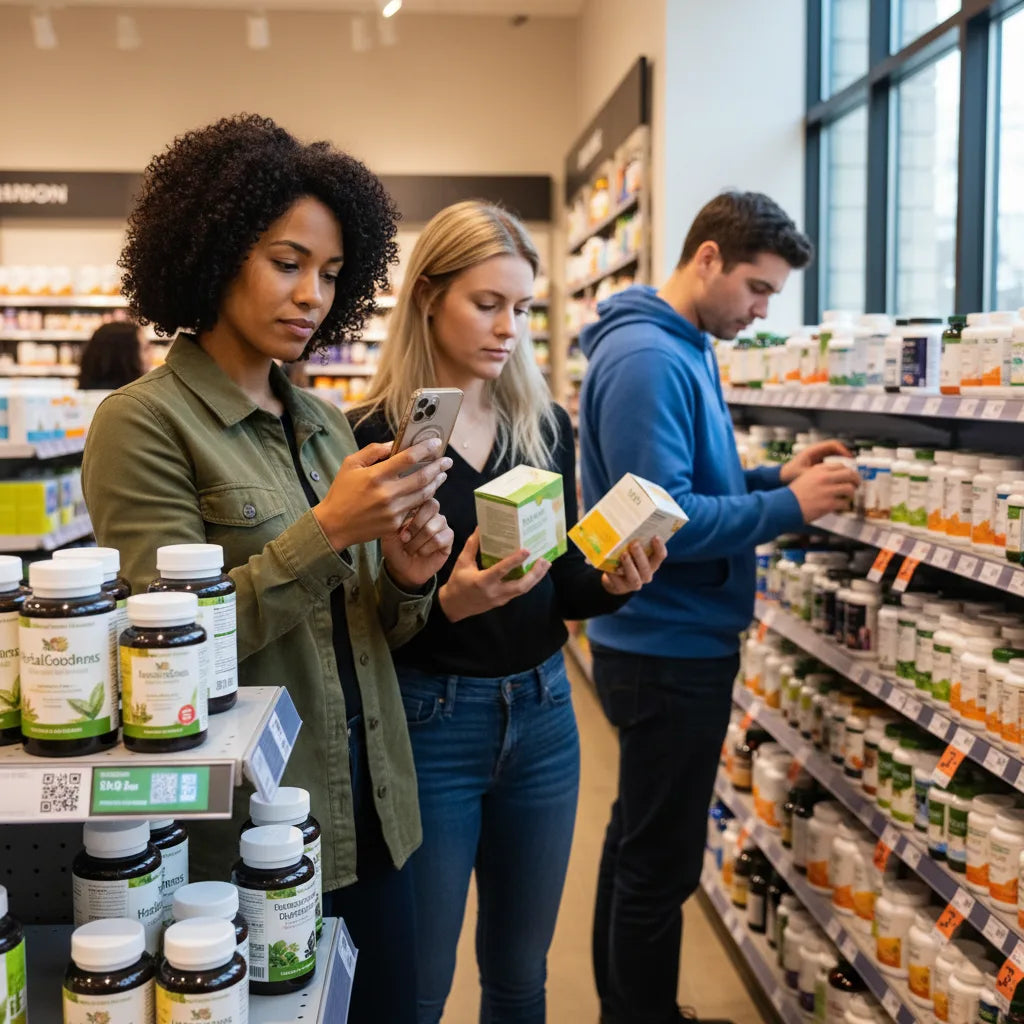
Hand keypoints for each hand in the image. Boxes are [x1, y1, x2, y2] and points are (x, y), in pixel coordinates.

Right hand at [313, 439, 452, 551]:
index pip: (408, 458)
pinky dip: (424, 498)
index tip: (436, 443)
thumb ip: (373, 451)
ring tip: (442, 475)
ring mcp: (393, 510)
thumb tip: (394, 444)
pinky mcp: (395, 523)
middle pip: (422, 477)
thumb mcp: (351, 465)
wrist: (334, 525)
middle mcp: (387, 493)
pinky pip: (415, 508)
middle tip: (448, 461)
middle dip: (438, 467)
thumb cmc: (341, 492)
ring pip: (423, 494)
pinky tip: (428, 491)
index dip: (425, 449)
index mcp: (376, 475)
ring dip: (436, 483)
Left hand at [381, 499, 454, 590]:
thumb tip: (399, 511)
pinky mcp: (448, 538)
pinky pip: (440, 539)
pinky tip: (422, 552)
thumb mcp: (388, 535)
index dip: (410, 512)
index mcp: (417, 506)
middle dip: (415, 525)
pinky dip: (426, 548)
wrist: (403, 570)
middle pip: (432, 505)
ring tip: (410, 549)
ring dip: (418, 541)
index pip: (420, 496)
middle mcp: (431, 513)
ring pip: (434, 526)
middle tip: (404, 539)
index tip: (399, 530)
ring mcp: (441, 524)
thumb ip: (393, 521)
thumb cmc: (395, 549)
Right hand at [437, 529, 550, 622]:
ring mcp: (500, 599)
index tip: (527, 551)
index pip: (501, 570)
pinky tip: (535, 571)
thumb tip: (480, 527)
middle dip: (535, 573)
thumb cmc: (458, 582)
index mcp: (483, 581)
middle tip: (544, 560)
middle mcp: (494, 592)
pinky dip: (529, 581)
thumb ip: (472, 545)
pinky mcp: (503, 601)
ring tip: (545, 564)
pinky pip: (519, 591)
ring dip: (536, 577)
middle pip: (521, 586)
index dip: (515, 560)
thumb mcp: (462, 563)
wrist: (454, 606)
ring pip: (523, 590)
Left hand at [600, 537, 667, 594]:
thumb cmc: (627, 560)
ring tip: (623, 554)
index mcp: (652, 564)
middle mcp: (646, 575)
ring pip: (634, 577)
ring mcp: (634, 583)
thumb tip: (627, 523)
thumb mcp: (633, 552)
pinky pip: (617, 582)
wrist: (615, 580)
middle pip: (646, 567)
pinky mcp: (621, 588)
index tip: (655, 536)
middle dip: (640, 555)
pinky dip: (613, 574)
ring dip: (629, 565)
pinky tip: (608, 567)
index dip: (659, 547)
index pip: (660, 556)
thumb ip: (634, 543)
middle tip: (634, 543)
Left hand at [779, 439, 852, 482]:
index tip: (849, 458)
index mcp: (813, 451)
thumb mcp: (804, 474)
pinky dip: (837, 467)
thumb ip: (816, 474)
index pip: (833, 445)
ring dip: (842, 461)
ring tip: (849, 471)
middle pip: (836, 449)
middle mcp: (816, 452)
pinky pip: (830, 462)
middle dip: (845, 456)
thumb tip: (830, 476)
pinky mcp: (817, 463)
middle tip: (853, 465)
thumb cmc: (789, 475)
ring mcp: (817, 457)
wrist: (781, 478)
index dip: (843, 450)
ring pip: (834, 456)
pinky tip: (840, 476)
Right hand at [789, 462, 860, 521]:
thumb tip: (834, 478)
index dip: (848, 471)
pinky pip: (845, 503)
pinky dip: (844, 506)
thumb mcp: (805, 477)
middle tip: (856, 485)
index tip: (849, 476)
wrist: (784, 506)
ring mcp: (828, 491)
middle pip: (850, 474)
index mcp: (818, 470)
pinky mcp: (829, 504)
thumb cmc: (793, 494)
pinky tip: (840, 506)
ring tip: (848, 497)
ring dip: (851, 494)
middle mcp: (825, 478)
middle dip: (856, 480)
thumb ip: (819, 475)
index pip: (841, 466)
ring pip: (850, 489)